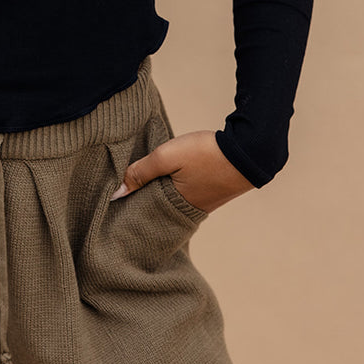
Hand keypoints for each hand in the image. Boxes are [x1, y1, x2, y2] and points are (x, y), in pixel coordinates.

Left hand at [109, 129, 254, 213]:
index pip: (145, 214)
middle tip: (124, 192)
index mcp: (177, 208)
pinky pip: (185, 194)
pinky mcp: (212, 191)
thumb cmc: (206, 154)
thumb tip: (116, 193)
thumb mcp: (167, 156)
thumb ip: (141, 172)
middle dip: (142, 202)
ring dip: (158, 192)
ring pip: (172, 200)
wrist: (250, 149)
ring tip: (141, 182)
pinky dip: (173, 187)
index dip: (130, 207)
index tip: (113, 202)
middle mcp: (191, 212)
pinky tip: (166, 178)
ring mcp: (204, 202)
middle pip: (158, 209)